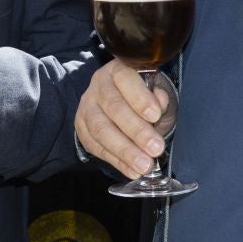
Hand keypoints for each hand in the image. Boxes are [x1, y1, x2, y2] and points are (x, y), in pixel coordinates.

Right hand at [74, 60, 169, 178]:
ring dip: (125, 150)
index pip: (125, 79)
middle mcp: (99, 86)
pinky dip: (117, 162)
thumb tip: (160, 102)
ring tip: (145, 165)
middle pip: (114, 107)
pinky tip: (133, 170)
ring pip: (101, 129)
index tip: (155, 115)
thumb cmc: (143, 97)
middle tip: (156, 148)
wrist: (120, 104)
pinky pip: (97, 147)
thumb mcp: (157, 92)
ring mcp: (87, 107)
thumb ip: (161, 97)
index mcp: (119, 70)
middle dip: (136, 131)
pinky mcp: (81, 128)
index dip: (140, 98)